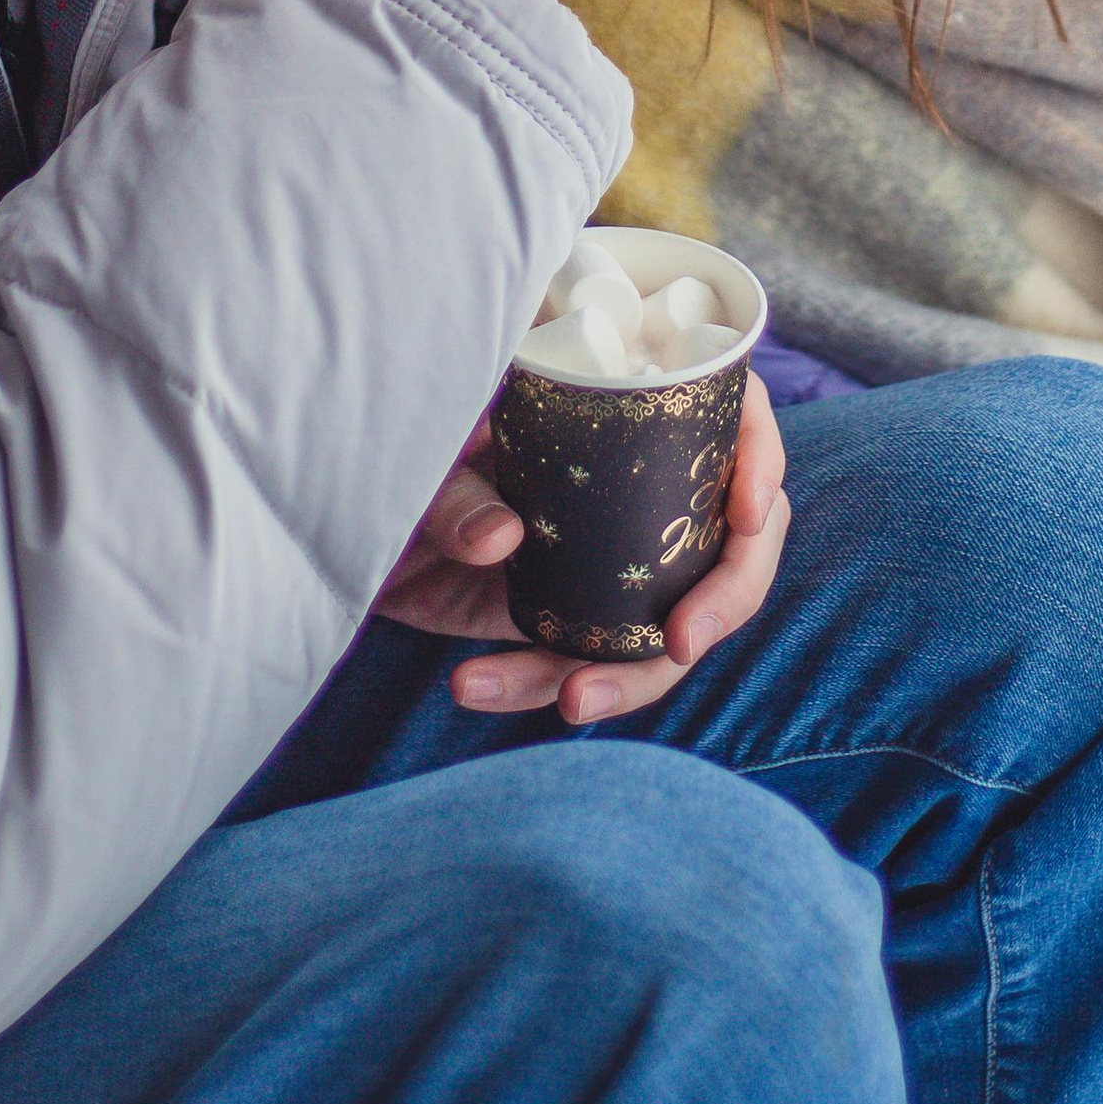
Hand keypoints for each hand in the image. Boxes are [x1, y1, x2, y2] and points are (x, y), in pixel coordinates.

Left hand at [377, 378, 790, 724]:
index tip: (747, 512)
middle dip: (724, 597)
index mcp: (623, 404)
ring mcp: (618, 552)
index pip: (733, 412)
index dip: (758, 456)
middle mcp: (639, 479)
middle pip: (734, 536)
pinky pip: (595, 661)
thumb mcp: (422, 453)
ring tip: (569, 699)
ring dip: (635, 672)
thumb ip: (457, 489)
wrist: (343, 513)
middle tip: (683, 641)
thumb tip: (502, 538)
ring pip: (676, 619)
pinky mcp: (578, 612)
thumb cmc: (394, 449)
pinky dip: (544, 684)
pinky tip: (475, 686)